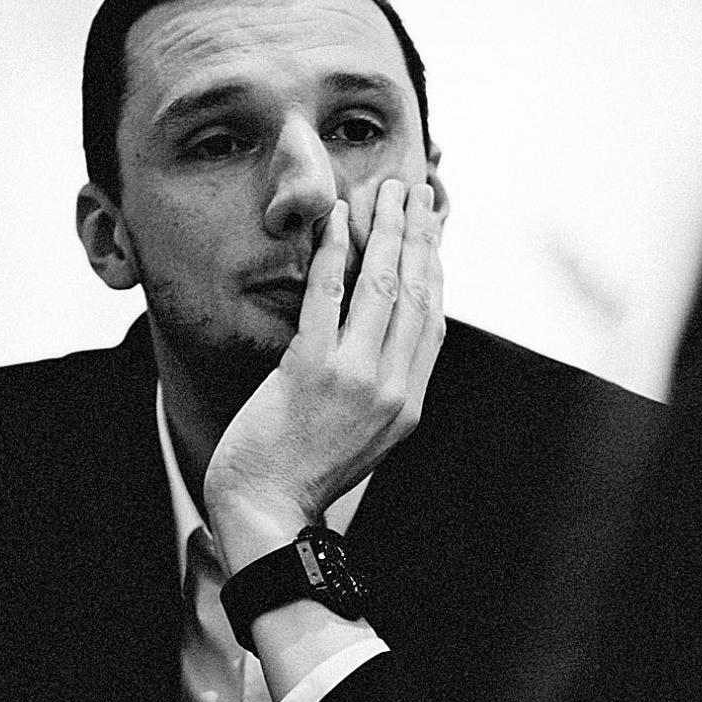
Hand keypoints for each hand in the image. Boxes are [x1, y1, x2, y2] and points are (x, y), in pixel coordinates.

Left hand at [204, 180, 443, 572]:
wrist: (267, 510)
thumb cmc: (302, 472)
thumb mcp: (361, 435)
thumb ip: (379, 388)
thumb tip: (381, 339)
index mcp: (408, 403)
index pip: (431, 320)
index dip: (434, 266)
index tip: (432, 229)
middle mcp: (392, 388)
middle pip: (415, 293)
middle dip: (418, 234)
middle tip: (416, 191)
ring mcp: (355, 378)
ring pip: (382, 286)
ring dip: (386, 230)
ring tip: (385, 192)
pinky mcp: (312, 370)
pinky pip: (329, 296)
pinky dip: (337, 250)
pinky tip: (340, 219)